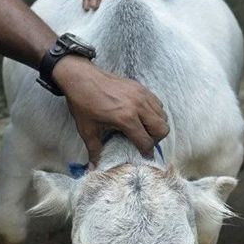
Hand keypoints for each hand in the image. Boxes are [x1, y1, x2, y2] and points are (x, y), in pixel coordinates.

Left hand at [54, 56, 168, 164]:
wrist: (80, 77)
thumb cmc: (83, 103)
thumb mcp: (87, 129)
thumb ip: (94, 150)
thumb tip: (94, 166)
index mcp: (125, 118)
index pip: (146, 141)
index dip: (146, 153)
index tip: (143, 156)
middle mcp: (138, 106)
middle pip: (162, 129)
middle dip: (155, 140)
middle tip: (143, 141)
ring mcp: (141, 95)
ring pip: (163, 116)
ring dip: (156, 126)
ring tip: (143, 129)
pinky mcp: (141, 87)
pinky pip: (158, 103)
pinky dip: (155, 112)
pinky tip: (141, 116)